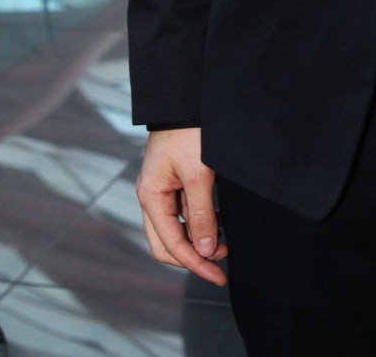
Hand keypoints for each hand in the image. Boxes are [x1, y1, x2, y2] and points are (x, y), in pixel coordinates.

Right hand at [136, 128, 227, 284]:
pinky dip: (199, 222)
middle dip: (194, 257)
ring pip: (175, 229)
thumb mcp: (199, 174)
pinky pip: (182, 212)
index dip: (195, 264)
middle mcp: (151, 196)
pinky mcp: (172, 180)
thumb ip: (201, 215)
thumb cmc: (190, 132)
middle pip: (166, 243)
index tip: (219, 275)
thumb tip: (205, 251)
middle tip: (222, 265)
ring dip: (197, 240)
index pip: (171, 244)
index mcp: (151, 196)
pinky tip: (219, 220)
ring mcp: (160, 188)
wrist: (186, 99)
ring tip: (225, 243)